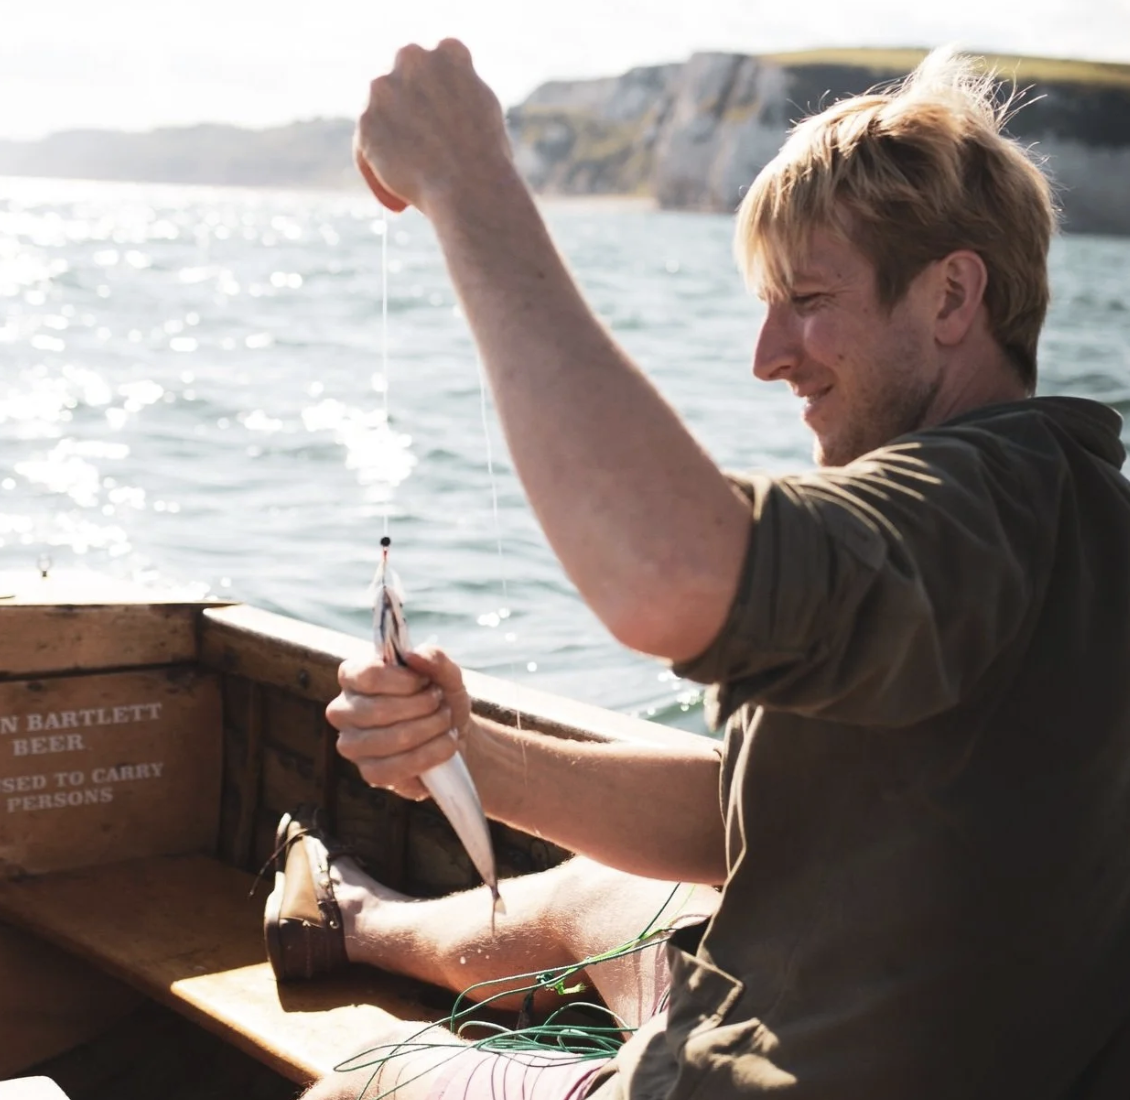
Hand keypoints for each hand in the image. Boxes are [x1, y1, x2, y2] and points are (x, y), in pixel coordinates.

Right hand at [327, 645, 472, 799]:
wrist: (453, 734)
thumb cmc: (440, 698)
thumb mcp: (446, 673)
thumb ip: (434, 658)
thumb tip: (413, 655)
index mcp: (354, 677)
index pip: (368, 675)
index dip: (404, 680)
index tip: (426, 681)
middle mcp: (344, 710)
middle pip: (378, 710)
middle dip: (422, 706)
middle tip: (441, 704)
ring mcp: (352, 744)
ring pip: (389, 740)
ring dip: (429, 729)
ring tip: (445, 723)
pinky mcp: (368, 773)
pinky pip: (394, 769)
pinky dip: (428, 756)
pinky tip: (444, 745)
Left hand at [354, 38, 512, 214]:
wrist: (468, 186)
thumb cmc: (486, 156)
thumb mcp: (483, 110)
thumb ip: (458, 92)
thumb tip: (443, 94)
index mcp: (450, 52)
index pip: (438, 63)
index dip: (439, 95)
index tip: (442, 121)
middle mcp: (412, 58)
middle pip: (402, 80)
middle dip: (407, 106)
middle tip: (421, 143)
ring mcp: (385, 87)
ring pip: (380, 111)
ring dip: (389, 134)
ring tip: (408, 171)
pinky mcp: (366, 121)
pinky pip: (366, 145)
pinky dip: (377, 167)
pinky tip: (397, 194)